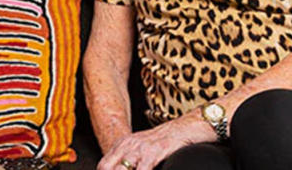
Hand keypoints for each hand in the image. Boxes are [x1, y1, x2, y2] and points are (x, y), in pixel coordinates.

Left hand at [97, 116, 212, 169]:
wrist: (188, 127)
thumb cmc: (168, 140)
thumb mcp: (144, 148)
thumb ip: (132, 161)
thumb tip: (124, 168)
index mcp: (123, 144)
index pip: (103, 165)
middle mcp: (129, 144)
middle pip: (107, 167)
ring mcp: (140, 148)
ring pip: (122, 169)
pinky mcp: (154, 151)